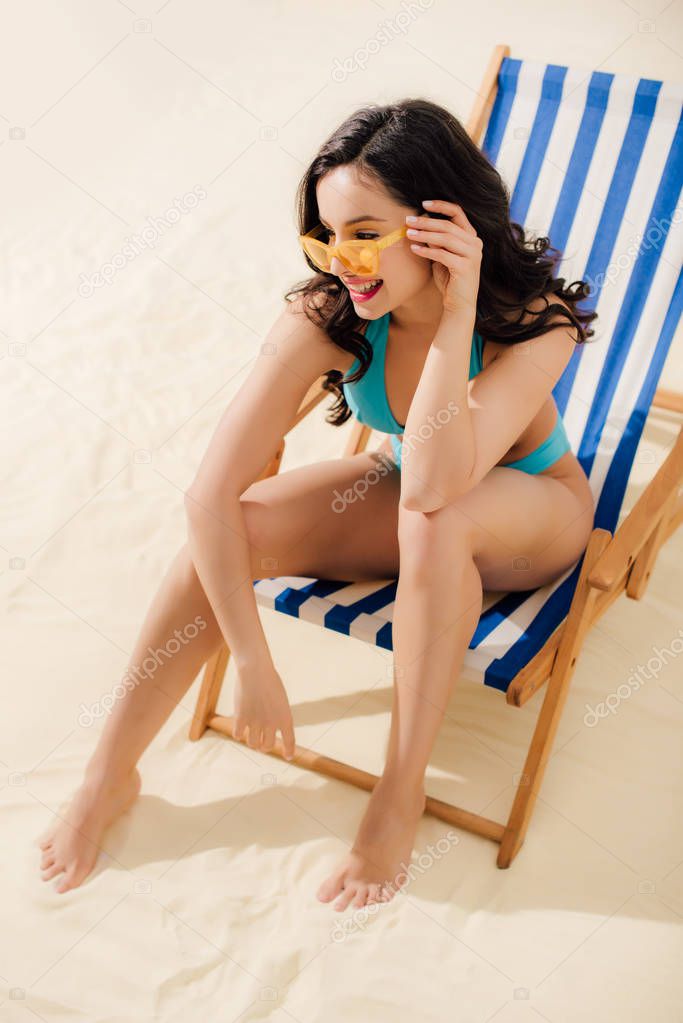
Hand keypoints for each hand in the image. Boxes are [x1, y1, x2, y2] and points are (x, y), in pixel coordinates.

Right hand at [233, 662, 295, 760]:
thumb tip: (268, 730)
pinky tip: (239, 728)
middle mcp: (272, 724)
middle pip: (267, 746)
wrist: (255, 670)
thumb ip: (277, 715)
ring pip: (252, 743)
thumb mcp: (279, 699)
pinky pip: (238, 735)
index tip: (288, 757)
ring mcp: (256, 722)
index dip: (289, 751)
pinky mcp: (241, 719)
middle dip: (264, 746)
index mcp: (285, 718)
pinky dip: (238, 733)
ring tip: (251, 736)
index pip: (289, 741)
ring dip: (252, 741)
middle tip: (262, 743)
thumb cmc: (269, 680)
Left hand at [406, 199, 481, 315]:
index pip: (458, 213)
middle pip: (448, 225)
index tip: (423, 203)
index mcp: (471, 237)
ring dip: (424, 234)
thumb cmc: (450, 279)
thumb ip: (436, 242)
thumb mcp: (442, 256)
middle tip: (408, 220)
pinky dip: (426, 250)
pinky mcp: (465, 267)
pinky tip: (414, 249)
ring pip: (445, 238)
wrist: (459, 304)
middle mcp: (475, 243)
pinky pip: (442, 254)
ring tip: (408, 233)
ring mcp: (472, 255)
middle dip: (426, 221)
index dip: (441, 205)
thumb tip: (420, 225)